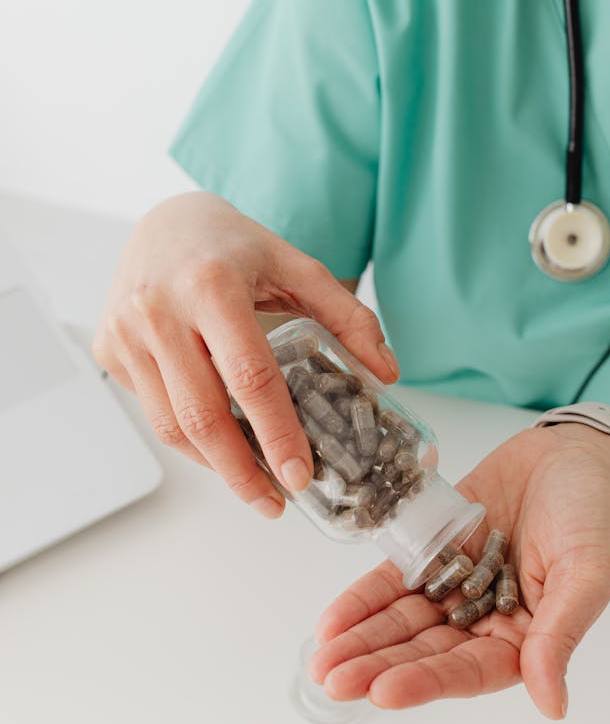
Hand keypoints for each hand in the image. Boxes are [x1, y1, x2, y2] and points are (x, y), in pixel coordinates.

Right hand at [93, 192, 397, 514]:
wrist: (165, 221)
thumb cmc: (235, 248)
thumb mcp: (298, 267)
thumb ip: (348, 317)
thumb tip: (386, 372)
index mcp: (212, 285)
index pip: (250, 377)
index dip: (276, 434)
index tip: (299, 475)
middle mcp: (158, 309)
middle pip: (202, 415)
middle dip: (242, 472)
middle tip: (275, 502)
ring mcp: (126, 332)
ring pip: (170, 425)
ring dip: (214, 466)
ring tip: (253, 484)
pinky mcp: (108, 349)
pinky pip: (152, 412)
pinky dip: (188, 441)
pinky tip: (221, 448)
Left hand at [310, 424, 609, 718]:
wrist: (571, 455)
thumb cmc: (589, 514)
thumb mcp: (588, 572)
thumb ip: (561, 633)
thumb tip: (552, 705)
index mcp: (524, 639)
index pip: (469, 671)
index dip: (426, 682)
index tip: (383, 692)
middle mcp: (483, 621)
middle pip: (424, 653)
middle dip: (377, 667)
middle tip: (333, 681)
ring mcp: (454, 588)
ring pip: (401, 624)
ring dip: (362, 642)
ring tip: (321, 661)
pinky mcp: (432, 555)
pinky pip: (392, 583)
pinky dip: (362, 602)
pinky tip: (331, 622)